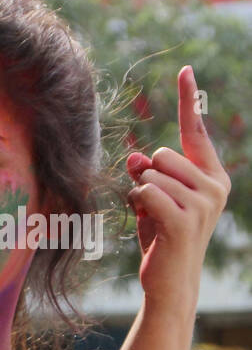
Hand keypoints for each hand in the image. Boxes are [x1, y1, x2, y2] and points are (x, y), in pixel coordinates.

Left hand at [126, 66, 230, 316]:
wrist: (169, 280)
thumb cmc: (160, 237)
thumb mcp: (152, 200)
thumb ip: (146, 175)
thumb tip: (135, 156)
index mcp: (211, 176)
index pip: (196, 132)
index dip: (188, 100)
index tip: (184, 69)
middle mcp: (214, 186)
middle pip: (162, 154)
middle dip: (147, 177)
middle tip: (154, 205)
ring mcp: (203, 203)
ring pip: (151, 175)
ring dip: (141, 195)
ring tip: (152, 218)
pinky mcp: (184, 220)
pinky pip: (145, 192)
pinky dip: (137, 204)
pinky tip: (148, 223)